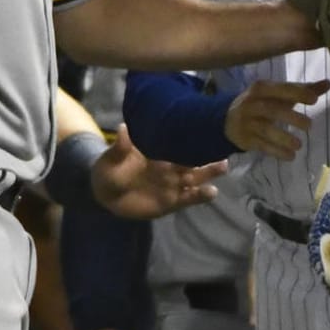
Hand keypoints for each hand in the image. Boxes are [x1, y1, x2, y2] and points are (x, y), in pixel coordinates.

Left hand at [90, 125, 227, 219]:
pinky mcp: (172, 201)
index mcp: (160, 151)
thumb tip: (122, 127)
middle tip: (224, 144)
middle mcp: (172, 165)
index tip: (206, 128)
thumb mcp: (112, 158)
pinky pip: (189, 198)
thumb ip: (120, 147)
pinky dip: (200, 196)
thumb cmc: (110, 169)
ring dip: (210, 172)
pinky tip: (211, 192)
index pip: (179, 141)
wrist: (106, 194)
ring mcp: (174, 183)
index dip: (192, 135)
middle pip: (195, 157)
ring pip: (197, 177)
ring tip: (223, 166)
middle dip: (208, 150)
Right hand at [226, 79, 329, 159]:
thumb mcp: (278, 94)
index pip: (280, 89)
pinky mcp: (245, 139)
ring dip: (283, 138)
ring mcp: (247, 122)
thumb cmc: (261, 103)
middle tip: (309, 125)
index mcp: (261, 88)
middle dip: (291, 117)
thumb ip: (303, 90)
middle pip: (271, 110)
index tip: (314, 100)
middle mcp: (251, 104)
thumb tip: (328, 83)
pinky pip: (261, 146)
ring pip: (265, 129)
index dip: (296, 93)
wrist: (228, 120)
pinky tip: (290, 156)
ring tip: (299, 145)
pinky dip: (276, 152)